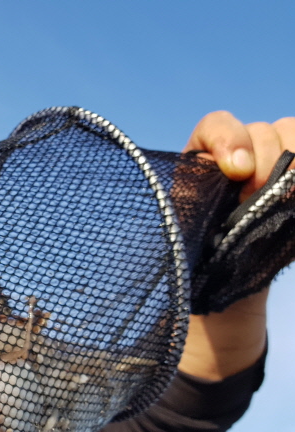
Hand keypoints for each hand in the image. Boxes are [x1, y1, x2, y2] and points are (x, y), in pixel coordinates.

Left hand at [177, 112, 294, 379]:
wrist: (224, 267)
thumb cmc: (197, 245)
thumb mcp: (185, 224)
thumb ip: (195, 198)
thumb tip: (223, 172)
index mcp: (205, 155)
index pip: (217, 125)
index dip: (230, 139)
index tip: (236, 169)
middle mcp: (241, 149)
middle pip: (264, 130)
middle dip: (267, 161)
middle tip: (258, 196)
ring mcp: (273, 156)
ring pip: (291, 132)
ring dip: (292, 163)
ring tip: (281, 198)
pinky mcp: (293, 171)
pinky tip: (291, 198)